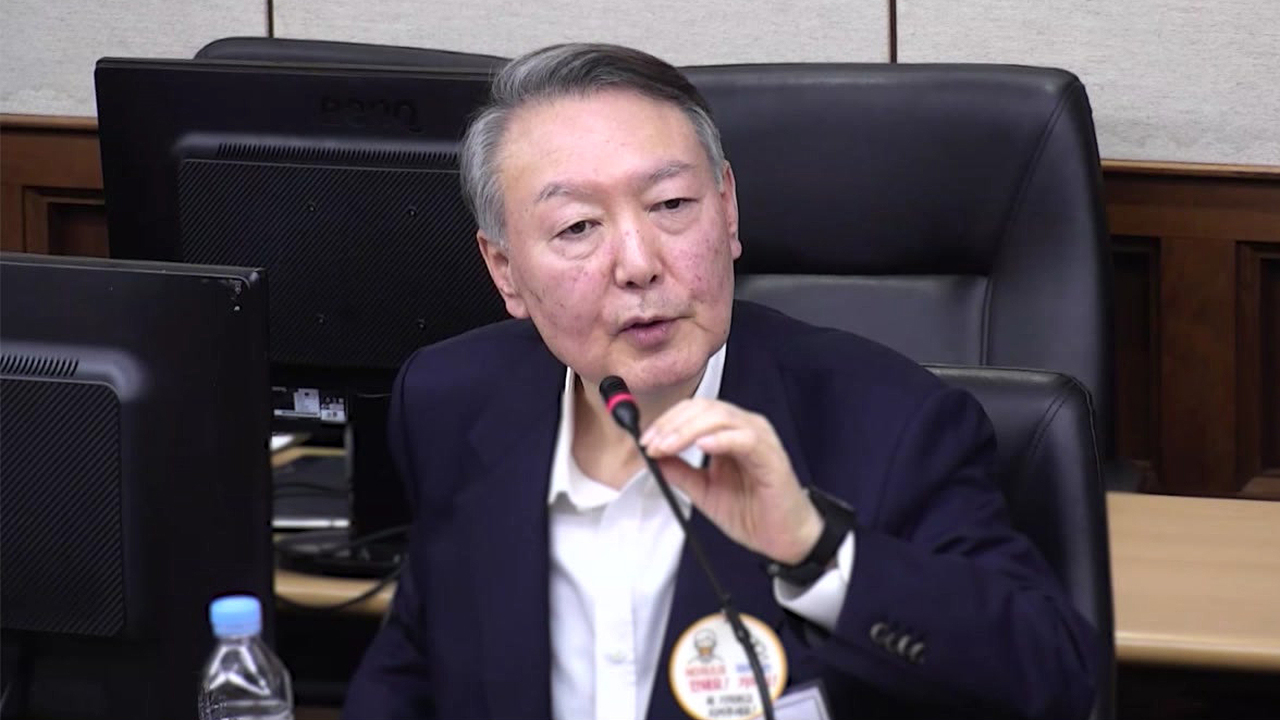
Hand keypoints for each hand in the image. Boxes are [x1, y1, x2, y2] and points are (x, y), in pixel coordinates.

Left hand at [639, 398, 822, 564]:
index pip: (693, 411)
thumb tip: (652, 458)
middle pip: (703, 408)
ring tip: (667, 447)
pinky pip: (745, 438)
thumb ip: (680, 472)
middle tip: (651, 444)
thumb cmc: (753, 512)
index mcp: (729, 432)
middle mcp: (745, 428)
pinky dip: (721, 439)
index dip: (666, 422)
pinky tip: (702, 446)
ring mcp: (760, 439)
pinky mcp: (772, 457)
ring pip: (720, 417)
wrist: (784, 538)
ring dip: (687, 430)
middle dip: (671, 424)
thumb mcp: (704, 492)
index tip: (645, 442)